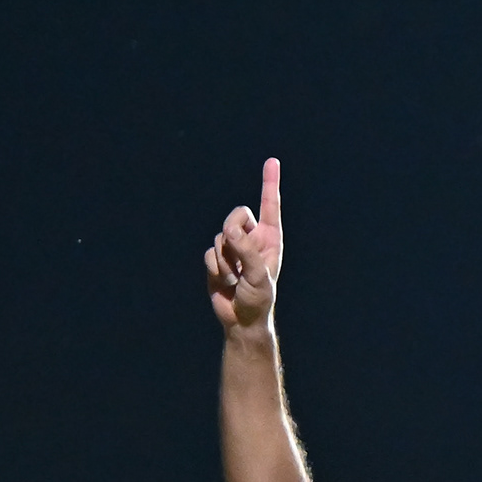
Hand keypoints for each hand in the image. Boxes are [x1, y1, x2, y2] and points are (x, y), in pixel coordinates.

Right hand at [209, 156, 283, 337]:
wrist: (242, 320)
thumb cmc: (258, 299)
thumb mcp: (258, 276)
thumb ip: (246, 250)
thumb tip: (229, 230)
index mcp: (270, 239)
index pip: (270, 206)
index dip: (270, 183)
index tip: (272, 161)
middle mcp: (252, 239)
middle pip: (236, 216)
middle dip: (233, 234)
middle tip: (238, 256)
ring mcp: (234, 248)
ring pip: (220, 236)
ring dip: (225, 260)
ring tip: (235, 279)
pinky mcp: (217, 258)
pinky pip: (209, 251)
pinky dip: (214, 268)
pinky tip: (225, 282)